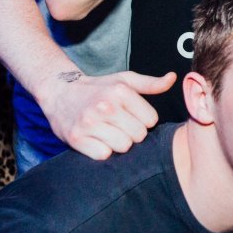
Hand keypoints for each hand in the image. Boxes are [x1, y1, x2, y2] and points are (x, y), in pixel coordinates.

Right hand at [39, 70, 177, 158]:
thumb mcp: (124, 81)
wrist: (59, 92)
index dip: (143, 120)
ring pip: (123, 146)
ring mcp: (89, 122)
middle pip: (139, 135)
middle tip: (119, 125)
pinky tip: (97, 140)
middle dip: (132, 133)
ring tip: (109, 132)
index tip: (131, 116)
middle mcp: (105, 105)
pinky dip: (102, 151)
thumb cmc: (98, 88)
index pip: (152, 120)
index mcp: (121, 91)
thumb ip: (151, 83)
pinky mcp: (76, 137)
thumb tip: (173, 78)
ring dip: (118, 143)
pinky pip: (103, 155)